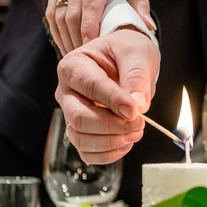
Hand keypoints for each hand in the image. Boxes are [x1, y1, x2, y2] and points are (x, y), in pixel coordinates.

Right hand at [45, 0, 154, 54]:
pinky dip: (56, 27)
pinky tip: (65, 41)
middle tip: (85, 61)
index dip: (90, 30)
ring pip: (57, 12)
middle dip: (76, 39)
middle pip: (72, 12)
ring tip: (75, 57)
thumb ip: (141, 1)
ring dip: (64, 37)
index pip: (92, 5)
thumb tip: (147, 28)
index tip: (93, 49)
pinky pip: (51, 6)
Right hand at [55, 27, 159, 163]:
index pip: (90, 87)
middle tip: (139, 123)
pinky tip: (126, 142)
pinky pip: (87, 153)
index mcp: (73, 66)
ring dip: (112, 142)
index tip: (135, 110)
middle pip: (80, 118)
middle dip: (113, 126)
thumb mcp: (136, 54)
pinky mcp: (81, 131)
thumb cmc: (127, 52)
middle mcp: (66, 92)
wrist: (126, 60)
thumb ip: (136, 77)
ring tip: (136, 131)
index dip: (114, 101)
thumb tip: (137, 106)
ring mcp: (71, 114)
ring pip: (81, 140)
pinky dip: (108, 154)